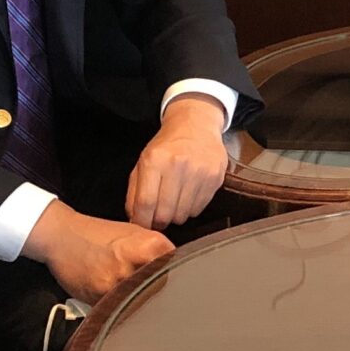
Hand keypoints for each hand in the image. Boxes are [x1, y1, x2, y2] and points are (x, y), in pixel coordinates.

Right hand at [23, 201, 172, 303]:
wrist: (61, 237)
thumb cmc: (98, 233)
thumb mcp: (134, 231)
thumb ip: (156, 249)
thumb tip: (175, 265)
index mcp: (147, 246)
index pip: (174, 268)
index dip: (171, 272)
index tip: (168, 274)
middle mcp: (133, 266)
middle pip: (159, 288)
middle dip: (154, 288)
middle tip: (149, 285)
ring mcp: (116, 285)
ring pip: (138, 302)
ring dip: (136, 299)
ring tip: (129, 290)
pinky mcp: (99, 300)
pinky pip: (117, 309)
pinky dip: (118, 305)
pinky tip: (114, 295)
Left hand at [126, 95, 229, 229]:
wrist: (197, 126)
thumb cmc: (167, 146)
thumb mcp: (143, 161)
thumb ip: (135, 191)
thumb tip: (135, 218)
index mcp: (155, 160)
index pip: (146, 202)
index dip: (142, 220)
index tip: (142, 224)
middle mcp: (178, 165)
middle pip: (165, 213)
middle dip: (159, 221)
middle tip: (158, 217)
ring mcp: (199, 172)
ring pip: (183, 215)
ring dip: (175, 216)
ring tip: (173, 203)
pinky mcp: (215, 178)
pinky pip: (198, 209)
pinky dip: (190, 209)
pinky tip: (187, 196)